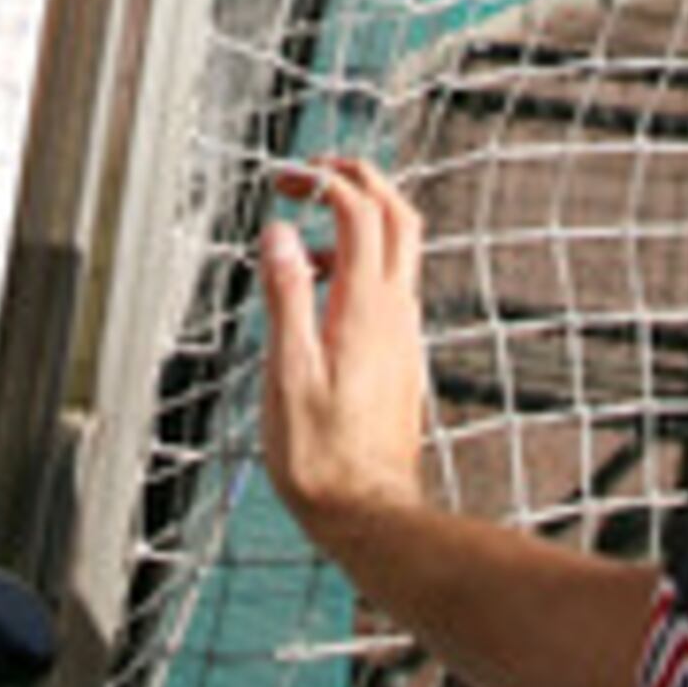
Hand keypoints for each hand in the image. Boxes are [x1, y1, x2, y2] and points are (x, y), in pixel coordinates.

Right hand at [255, 153, 432, 557]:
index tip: (288, 178)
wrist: (368, 514)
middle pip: (399, 216)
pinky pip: (391, 288)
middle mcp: (396, 314)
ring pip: (400, 251)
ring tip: (307, 238)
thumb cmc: (322, 457)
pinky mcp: (401, 356)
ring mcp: (404, 334)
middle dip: (361, 180)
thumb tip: (283, 233)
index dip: (326, 181)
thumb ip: (287, 296)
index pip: (360, 214)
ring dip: (361, 222)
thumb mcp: (288, 373)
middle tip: (317, 173)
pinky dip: (361, 265)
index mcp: (366, 309)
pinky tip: (322, 296)